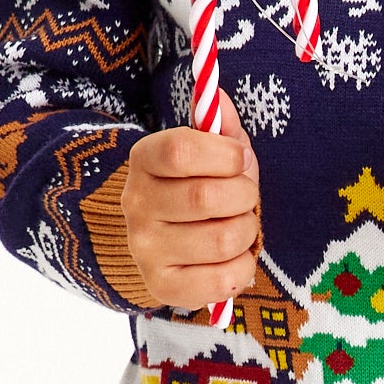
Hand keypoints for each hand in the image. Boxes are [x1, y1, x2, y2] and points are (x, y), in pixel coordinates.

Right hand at [113, 116, 262, 309]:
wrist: (165, 240)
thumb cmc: (196, 186)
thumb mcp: (208, 150)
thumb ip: (218, 125)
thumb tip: (218, 97)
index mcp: (144, 160)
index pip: (181, 150)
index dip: (225, 154)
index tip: (240, 160)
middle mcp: (136, 205)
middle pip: (206, 197)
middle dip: (244, 195)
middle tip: (244, 196)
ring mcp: (146, 249)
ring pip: (223, 239)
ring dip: (247, 230)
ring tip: (238, 226)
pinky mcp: (163, 286)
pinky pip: (224, 279)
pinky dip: (243, 266)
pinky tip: (233, 257)